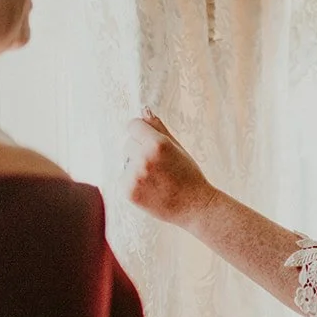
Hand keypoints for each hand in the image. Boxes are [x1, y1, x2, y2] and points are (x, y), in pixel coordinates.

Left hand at [121, 110, 215, 226]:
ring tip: (155, 177)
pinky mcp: (128, 191)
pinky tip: (149, 188)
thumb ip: (158, 127)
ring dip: (135, 166)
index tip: (149, 140)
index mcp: (157, 144)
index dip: (141, 131)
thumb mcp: (177, 147)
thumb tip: (144, 110)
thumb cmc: (188, 174)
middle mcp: (144, 158)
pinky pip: (123, 177)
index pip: (133, 125)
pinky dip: (132, 182)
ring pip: (125, 161)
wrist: (193, 206)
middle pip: (128, 143)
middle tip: (158, 164)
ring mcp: (134, 176)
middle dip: (139, 150)